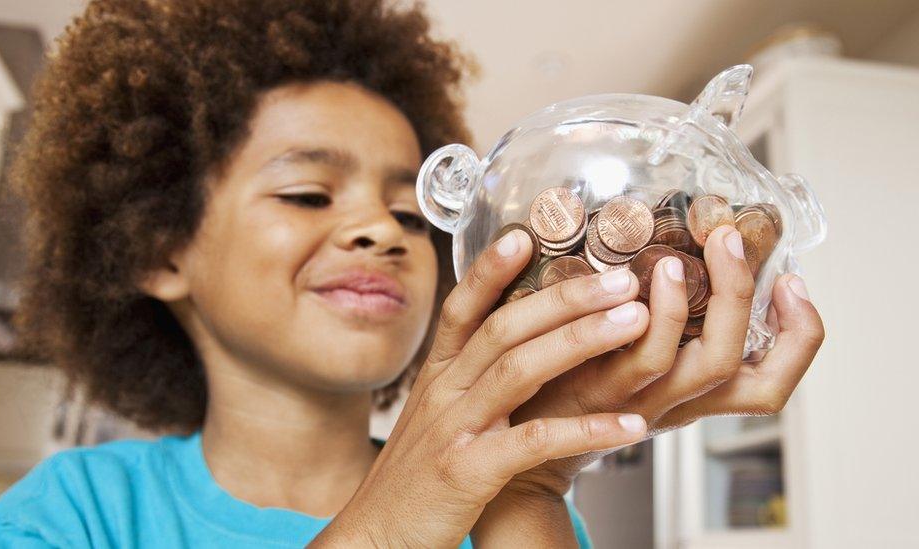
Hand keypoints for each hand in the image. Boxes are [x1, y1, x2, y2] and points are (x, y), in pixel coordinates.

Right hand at [310, 229, 650, 547]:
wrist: (376, 538)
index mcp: (435, 377)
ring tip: (634, 323)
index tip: (526, 237)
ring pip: (519, 370)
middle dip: (564, 298)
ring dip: (581, 341)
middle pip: (503, 329)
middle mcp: (442, 393)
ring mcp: (454, 430)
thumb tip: (515, 349)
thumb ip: (465, 382)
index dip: (491, 271)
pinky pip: (534, 441)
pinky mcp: (470, 473)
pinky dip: (585, 430)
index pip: (462, 310)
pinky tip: (628, 425)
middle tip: (620, 278)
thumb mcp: (431, 418)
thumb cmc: (415, 480)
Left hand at [499, 225, 824, 495]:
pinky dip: (657, 316)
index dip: (801, 336)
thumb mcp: (632, 356)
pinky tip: (640, 279)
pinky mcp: (602, 393)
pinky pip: (644, 359)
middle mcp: (681, 402)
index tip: (791, 281)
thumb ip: (660, 319)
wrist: (519, 437)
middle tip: (731, 239)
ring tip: (689, 254)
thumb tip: (676, 246)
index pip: (773, 382)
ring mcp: (645, 400)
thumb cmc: (575, 382)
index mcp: (695, 394)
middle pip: (753, 373)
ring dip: (712, 302)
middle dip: (751, 299)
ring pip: (709, 365)